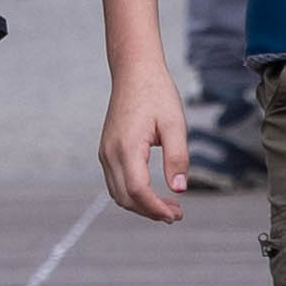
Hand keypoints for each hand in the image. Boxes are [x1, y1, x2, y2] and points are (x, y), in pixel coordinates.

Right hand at [99, 69, 191, 221]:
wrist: (134, 71)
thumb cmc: (157, 93)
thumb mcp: (175, 124)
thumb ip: (177, 157)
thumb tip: (180, 189)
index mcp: (127, 147)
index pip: (138, 190)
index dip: (156, 208)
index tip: (176, 214)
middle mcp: (110, 153)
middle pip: (126, 198)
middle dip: (150, 211)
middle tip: (177, 214)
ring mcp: (105, 153)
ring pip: (118, 193)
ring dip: (141, 206)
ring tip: (168, 207)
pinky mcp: (106, 150)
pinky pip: (115, 182)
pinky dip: (132, 195)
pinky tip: (152, 193)